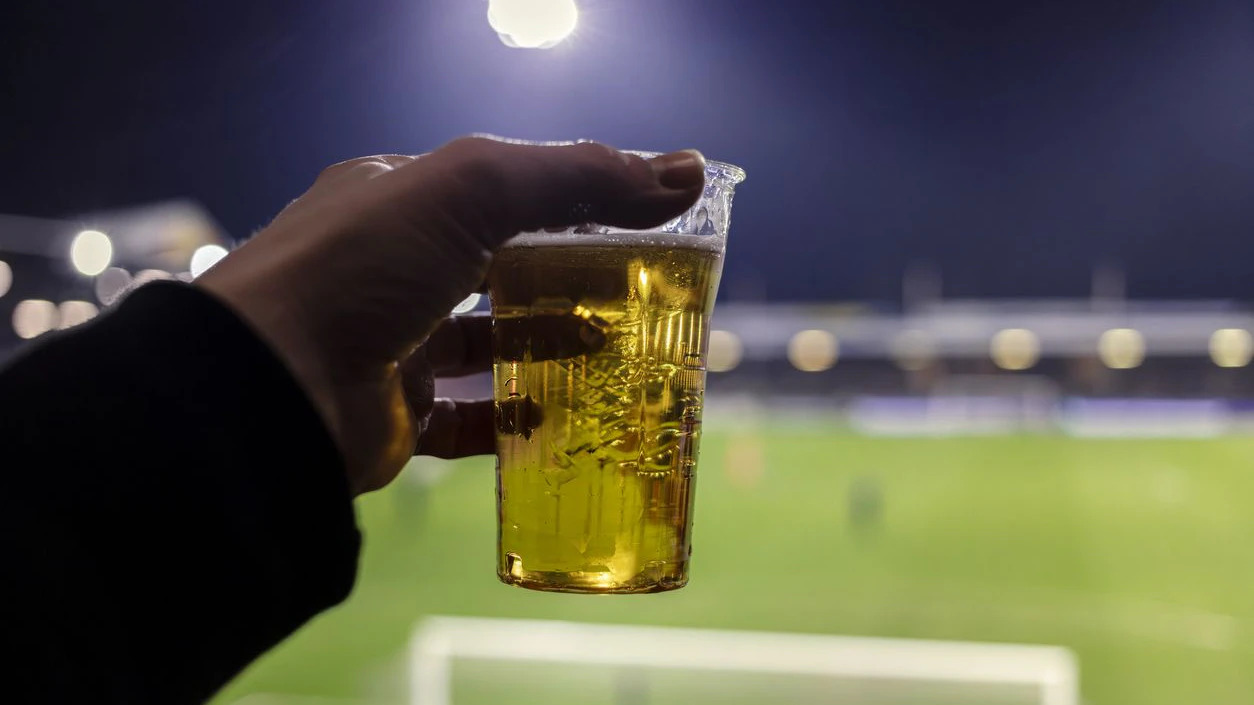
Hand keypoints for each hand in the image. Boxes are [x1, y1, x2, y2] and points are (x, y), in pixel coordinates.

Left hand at [197, 137, 706, 494]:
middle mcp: (392, 268)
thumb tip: (685, 171)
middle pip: (502, 267)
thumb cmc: (365, 266)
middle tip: (643, 292)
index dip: (574, 202)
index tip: (643, 220)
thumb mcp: (473, 190)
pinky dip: (517, 422)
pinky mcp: (396, 418)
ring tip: (618, 351)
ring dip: (553, 346)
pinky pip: (470, 421)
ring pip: (491, 345)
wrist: (270, 388)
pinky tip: (563, 419)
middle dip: (573, 277)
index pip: (502, 191)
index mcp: (398, 200)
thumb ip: (577, 177)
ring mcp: (393, 345)